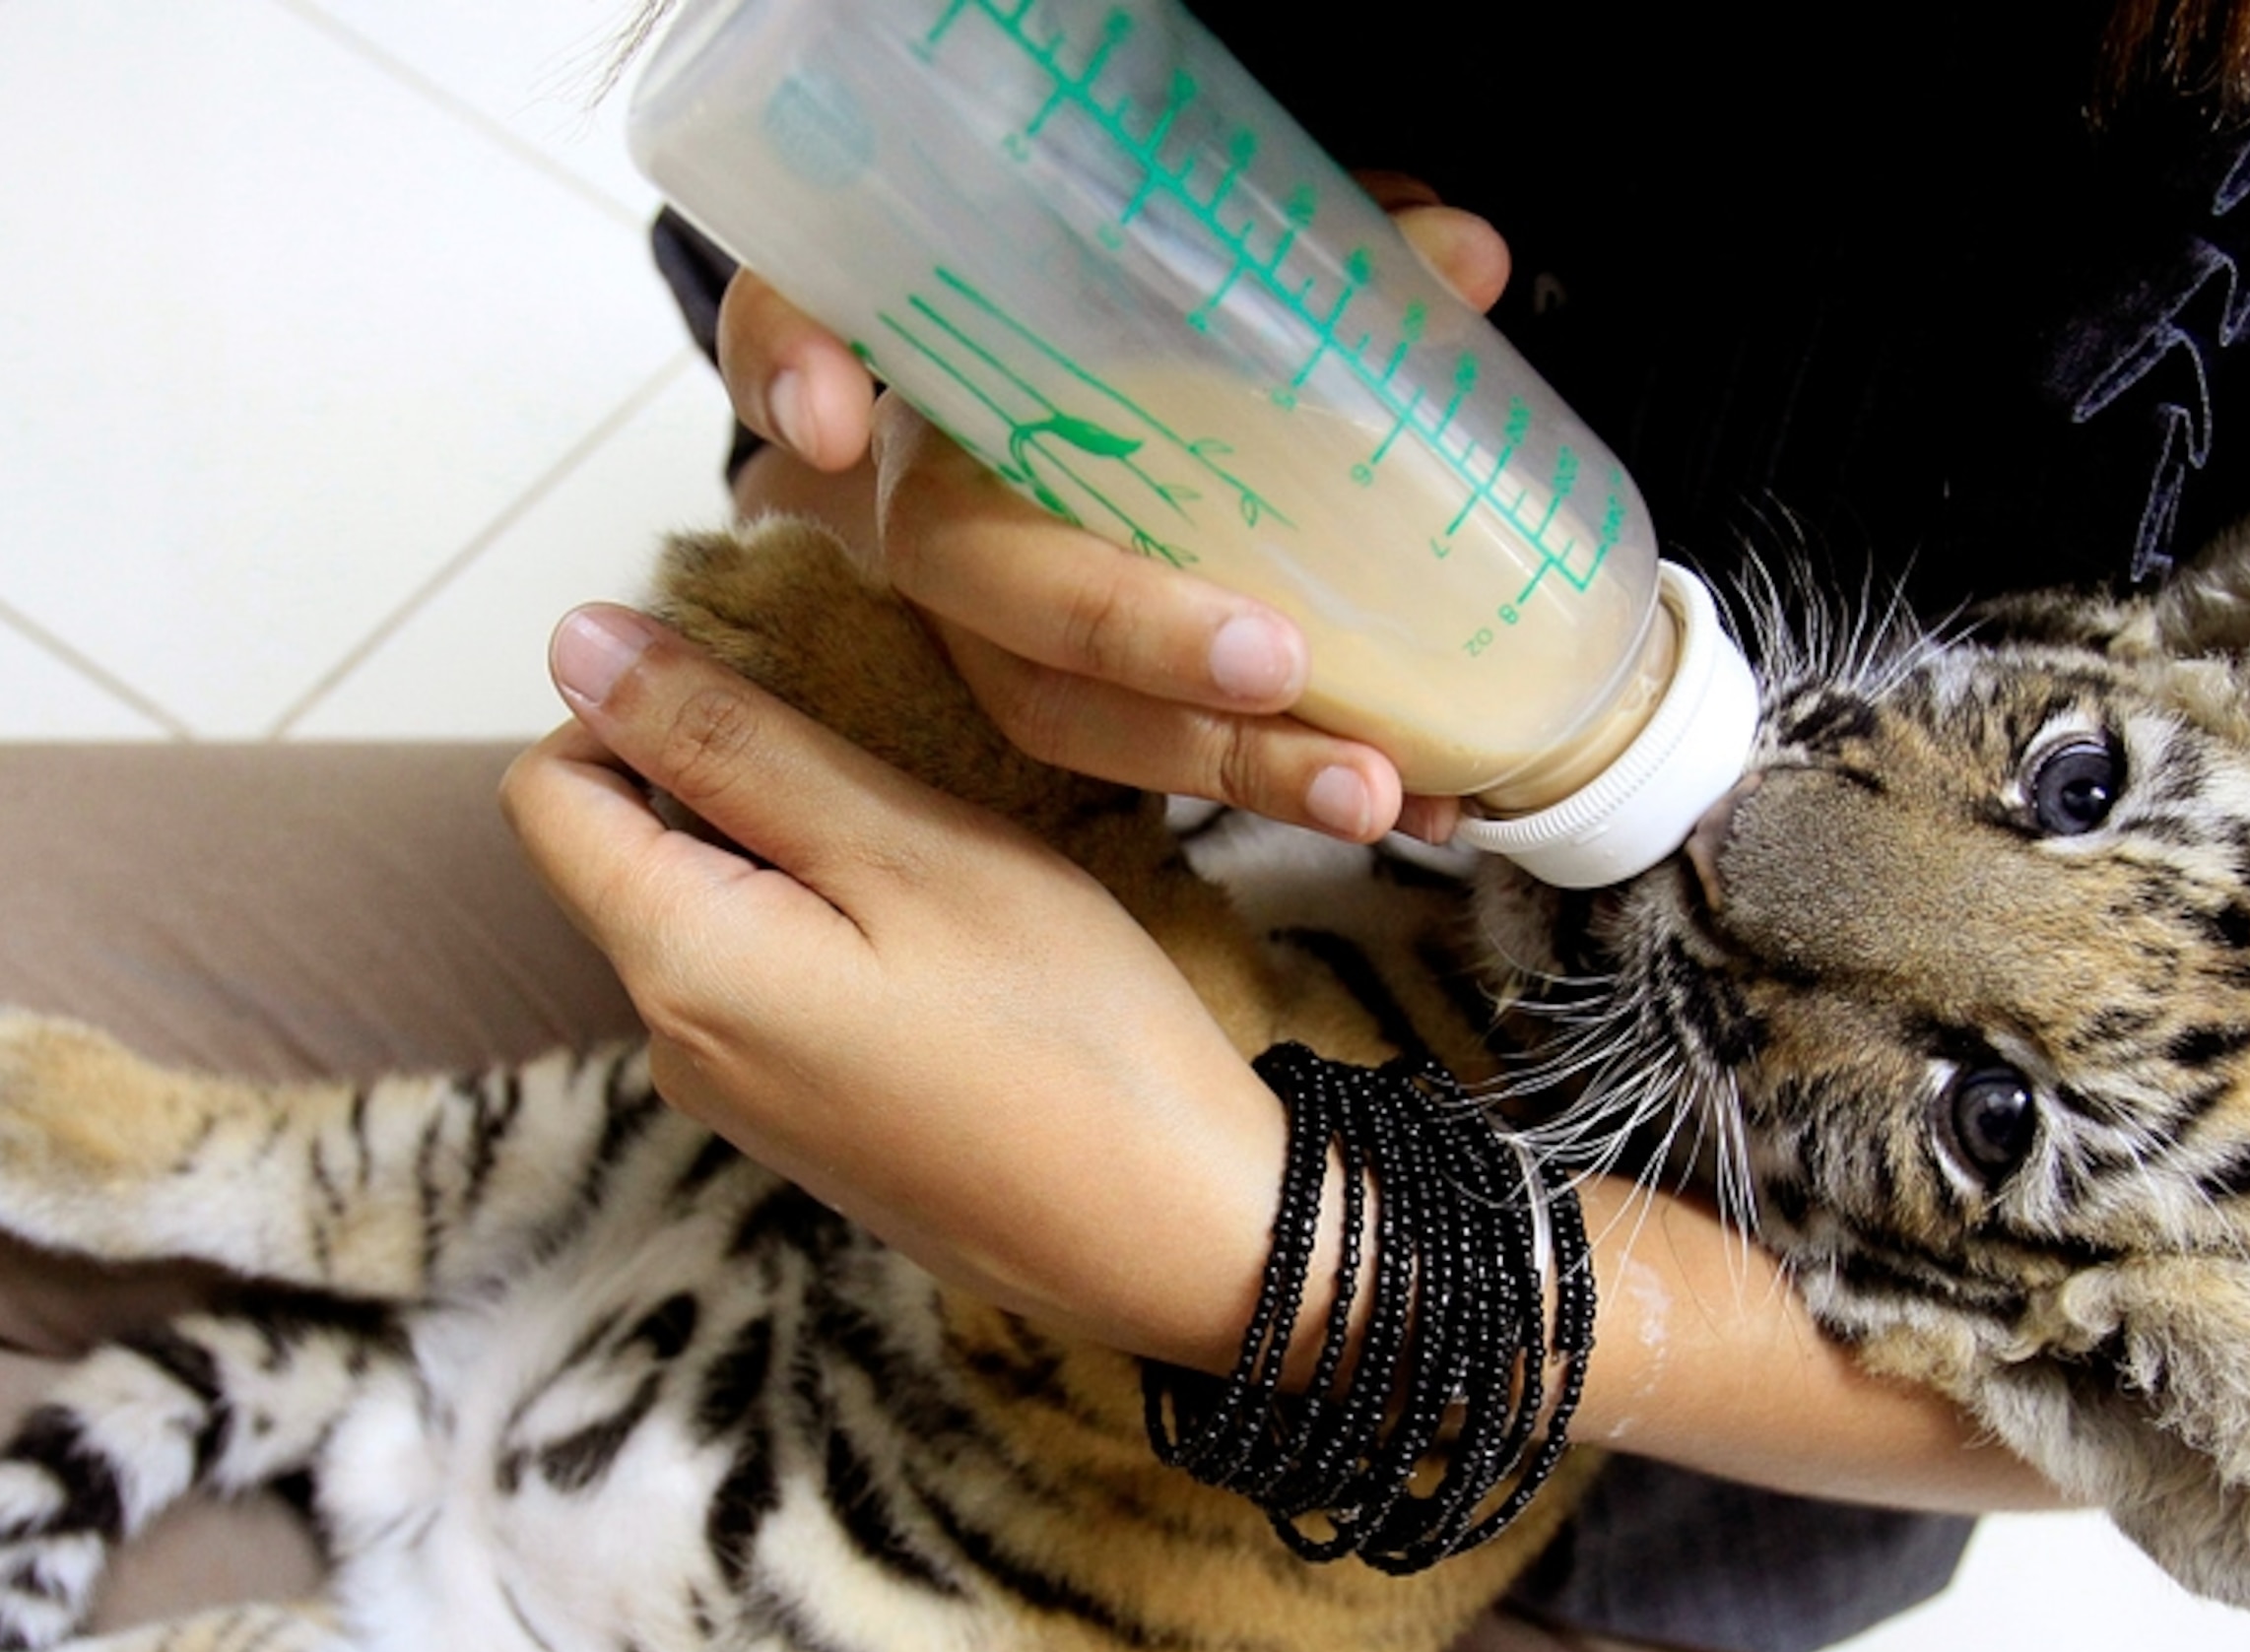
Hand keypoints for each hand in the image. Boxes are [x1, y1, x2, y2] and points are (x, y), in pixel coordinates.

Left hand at [501, 603, 1286, 1363]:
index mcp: (676, 966)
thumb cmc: (1068, 1032)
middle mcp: (672, 1045)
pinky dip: (840, 928)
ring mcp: (738, 1098)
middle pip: (632, 848)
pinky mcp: (805, 1124)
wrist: (1180, 1239)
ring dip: (802, 852)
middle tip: (905, 777)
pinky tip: (953, 942)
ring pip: (715, 910)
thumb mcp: (908, 847)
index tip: (793, 698)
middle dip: (740, 778)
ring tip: (945, 860)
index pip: (548, 789)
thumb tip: (576, 642)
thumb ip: (733, 744)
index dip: (642, 707)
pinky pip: (775, 981)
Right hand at [715, 183, 1512, 843]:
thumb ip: (1307, 249)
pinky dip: (1285, 790)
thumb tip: (1464, 256)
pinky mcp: (1041, 703)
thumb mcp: (1187, 262)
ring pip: (1045, 704)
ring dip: (1216, 758)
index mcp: (917, 350)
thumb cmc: (1105, 327)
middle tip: (1271, 657)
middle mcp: (913, 492)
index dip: (786, 359)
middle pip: (963, 568)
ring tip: (1370, 787)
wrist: (1050, 434)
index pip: (785, 318)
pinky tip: (1411, 803)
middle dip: (1121, 622)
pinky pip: (1142, 769)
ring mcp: (961, 622)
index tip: (826, 410)